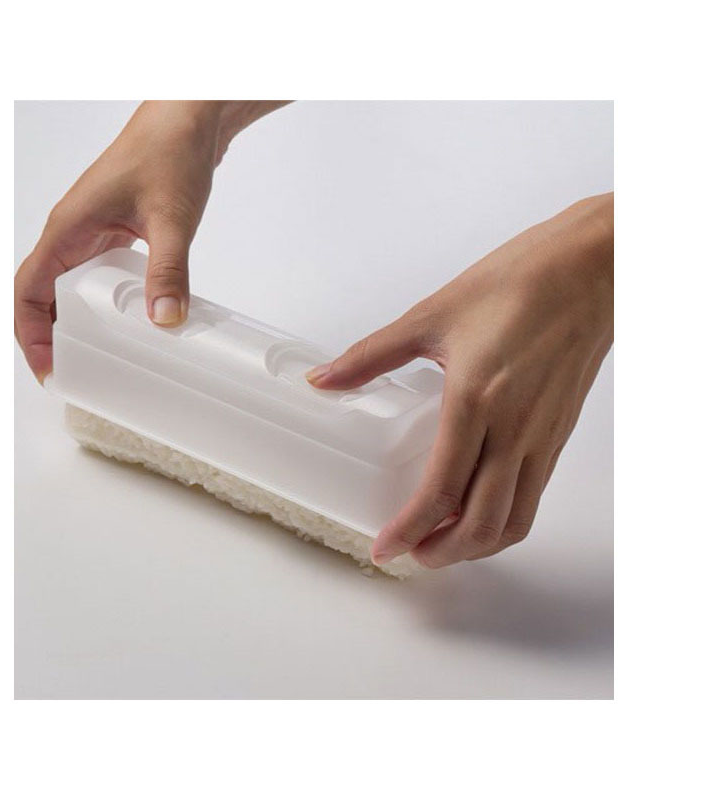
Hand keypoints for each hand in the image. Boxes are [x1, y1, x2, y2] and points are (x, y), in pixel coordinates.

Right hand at [14, 100, 286, 381]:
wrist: (190, 119)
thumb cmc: (169, 152)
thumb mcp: (170, 219)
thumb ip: (167, 270)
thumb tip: (164, 320)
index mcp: (68, 229)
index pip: (28, 291)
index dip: (31, 334)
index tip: (50, 367)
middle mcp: (73, 232)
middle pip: (43, 294)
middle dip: (51, 336)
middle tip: (76, 372)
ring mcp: (94, 231)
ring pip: (70, 286)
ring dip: (76, 321)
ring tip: (99, 356)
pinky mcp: (117, 231)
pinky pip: (98, 275)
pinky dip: (104, 303)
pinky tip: (130, 320)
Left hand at [307, 193, 613, 568]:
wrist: (590, 271)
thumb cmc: (517, 284)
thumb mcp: (432, 316)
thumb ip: (371, 356)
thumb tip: (324, 379)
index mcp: (476, 401)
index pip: (441, 489)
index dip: (410, 529)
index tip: (385, 548)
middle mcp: (514, 430)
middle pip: (480, 522)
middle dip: (441, 552)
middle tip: (409, 555)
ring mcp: (541, 438)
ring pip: (514, 520)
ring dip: (476, 546)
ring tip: (442, 546)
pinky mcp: (557, 435)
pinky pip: (533, 497)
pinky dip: (505, 522)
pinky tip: (481, 512)